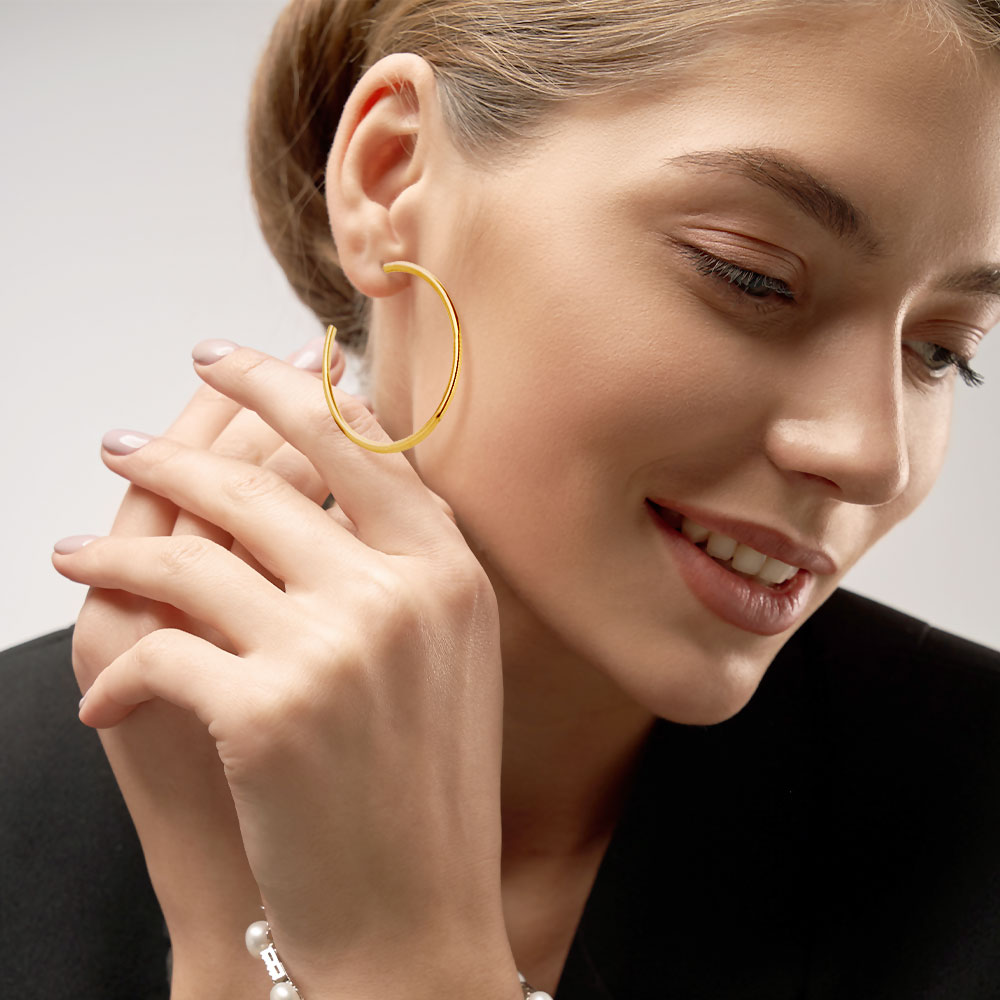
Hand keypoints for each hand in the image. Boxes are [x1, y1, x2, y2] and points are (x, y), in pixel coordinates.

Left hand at [54, 342, 519, 999]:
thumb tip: (325, 466)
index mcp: (450, 570)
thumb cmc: (423, 790)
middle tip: (126, 441)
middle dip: (176, 446)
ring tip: (77, 550)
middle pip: (263, 478)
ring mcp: (337, 647)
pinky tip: (107, 696)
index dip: (280, 388)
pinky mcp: (269, 711)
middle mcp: (402, 592)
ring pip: (193, 552)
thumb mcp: (443, 657)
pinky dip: (121, 673)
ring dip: (117, 548)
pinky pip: (159, 651)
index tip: (223, 362)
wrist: (416, 921)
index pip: (356, 440)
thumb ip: (400, 560)